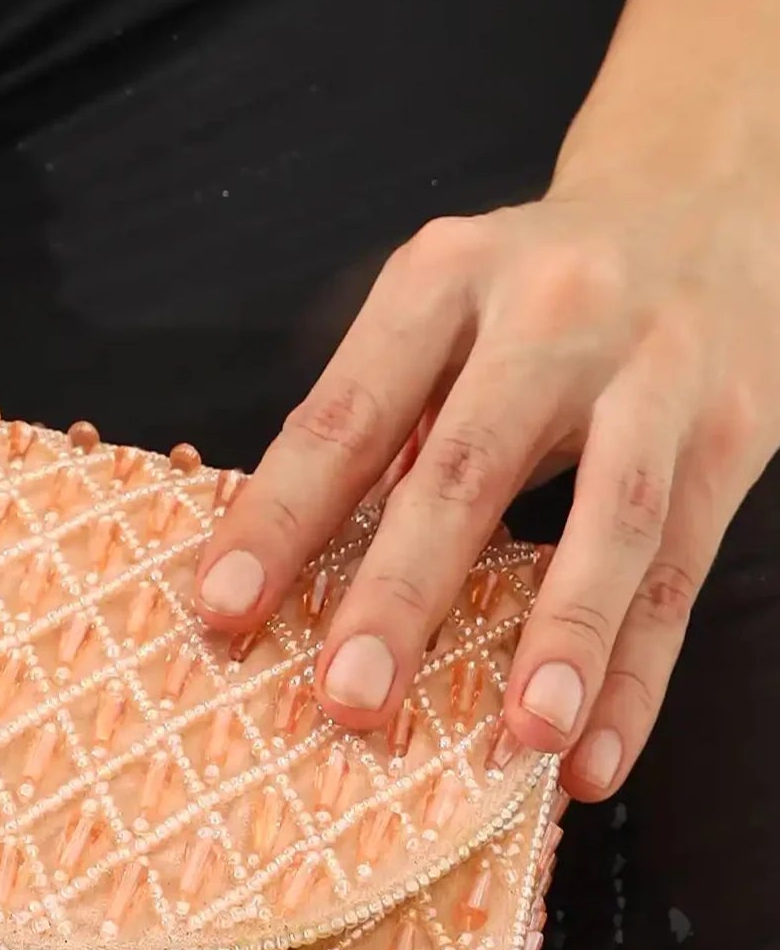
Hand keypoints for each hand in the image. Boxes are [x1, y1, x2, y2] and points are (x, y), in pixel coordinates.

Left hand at [190, 171, 779, 799]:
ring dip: (561, 639)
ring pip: (609, 520)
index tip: (222, 606)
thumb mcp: (446, 308)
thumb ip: (383, 421)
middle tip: (348, 696)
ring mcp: (655, 369)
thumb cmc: (539, 287)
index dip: (281, 514)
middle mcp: (552, 311)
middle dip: (403, 592)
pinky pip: (681, 566)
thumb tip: (288, 570)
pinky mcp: (735, 428)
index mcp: (444, 277)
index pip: (346, 411)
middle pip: (467, 467)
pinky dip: (637, 671)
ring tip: (517, 739)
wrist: (708, 197)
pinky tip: (592, 752)